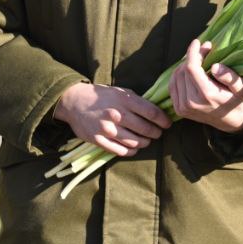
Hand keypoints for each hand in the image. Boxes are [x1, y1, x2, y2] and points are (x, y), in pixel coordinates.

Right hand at [54, 82, 170, 155]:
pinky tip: (135, 148)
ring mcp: (106, 129)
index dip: (163, 120)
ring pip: (134, 142)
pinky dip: (131, 151)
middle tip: (158, 133)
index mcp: (125, 100)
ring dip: (145, 143)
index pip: (151, 112)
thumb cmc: (102, 96)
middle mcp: (116, 115)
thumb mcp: (121, 92)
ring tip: (147, 140)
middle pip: (145, 129)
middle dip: (156, 133)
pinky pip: (120, 151)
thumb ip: (137, 101)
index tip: (168, 123)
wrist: (74, 101)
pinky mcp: (98, 140)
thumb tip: (157, 111)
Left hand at [169, 39, 242, 132]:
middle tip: (204, 50)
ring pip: (175, 77)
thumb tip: (215, 66)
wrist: (230, 122)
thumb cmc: (237, 101)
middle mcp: (191, 102)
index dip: (192, 52)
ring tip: (198, 60)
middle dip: (192, 56)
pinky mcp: (178, 109)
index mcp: (206, 95)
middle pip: (183, 71)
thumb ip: (230, 76)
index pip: (191, 68)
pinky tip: (190, 70)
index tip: (198, 41)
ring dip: (185, 64)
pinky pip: (172, 85)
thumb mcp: (242, 87)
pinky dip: (179, 74)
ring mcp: (182, 107)